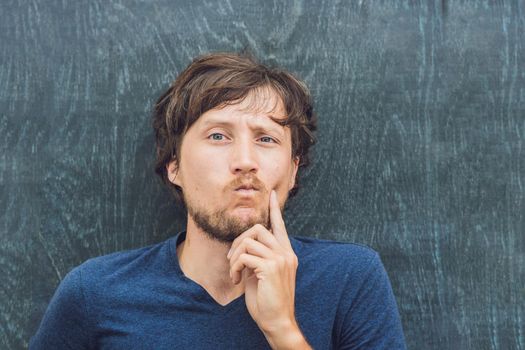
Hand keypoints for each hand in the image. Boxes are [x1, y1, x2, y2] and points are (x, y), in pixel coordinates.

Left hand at [227, 190, 298, 334]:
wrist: (278, 321)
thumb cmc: (268, 301)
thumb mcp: (263, 275)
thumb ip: (259, 258)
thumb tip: (244, 246)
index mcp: (286, 253)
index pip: (280, 225)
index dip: (274, 209)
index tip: (271, 194)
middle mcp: (286, 253)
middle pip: (257, 229)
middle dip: (238, 241)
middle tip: (232, 259)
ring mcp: (280, 259)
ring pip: (248, 241)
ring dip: (234, 257)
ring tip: (234, 273)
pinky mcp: (271, 267)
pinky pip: (244, 256)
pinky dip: (234, 267)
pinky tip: (236, 280)